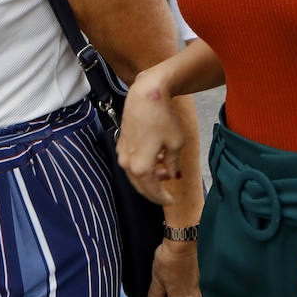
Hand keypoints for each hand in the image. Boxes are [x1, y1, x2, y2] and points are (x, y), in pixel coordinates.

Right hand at [117, 68, 184, 203]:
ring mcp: (122, 153)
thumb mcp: (176, 143)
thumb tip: (173, 175)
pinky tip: (156, 159)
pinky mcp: (121, 143)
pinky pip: (131, 162)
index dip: (163, 198)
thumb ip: (173, 163)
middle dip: (155, 190)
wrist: (146, 95)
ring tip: (165, 171)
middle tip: (168, 193)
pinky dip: (143, 166)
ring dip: (150, 177)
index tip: (172, 201)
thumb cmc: (162, 118)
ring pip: (135, 174)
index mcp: (141, 167)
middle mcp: (127, 163)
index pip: (152, 191)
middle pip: (141, 186)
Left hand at [144, 239, 199, 296]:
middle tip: (159, 294)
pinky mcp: (202, 275)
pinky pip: (191, 285)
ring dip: (176, 292)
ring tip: (167, 280)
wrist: (184, 242)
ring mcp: (199, 285)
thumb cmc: (170, 260)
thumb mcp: (157, 280)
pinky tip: (176, 273)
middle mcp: (194, 296)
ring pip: (186, 295)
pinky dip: (183, 283)